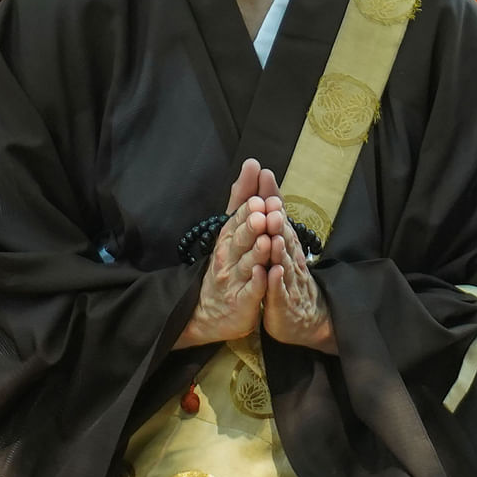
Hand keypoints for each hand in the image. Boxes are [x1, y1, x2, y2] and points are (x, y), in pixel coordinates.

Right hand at [176, 159, 270, 348]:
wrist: (209, 313)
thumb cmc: (227, 265)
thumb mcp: (232, 229)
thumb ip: (243, 198)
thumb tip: (252, 164)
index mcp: (228, 238)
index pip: (238, 220)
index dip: (250, 210)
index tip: (261, 198)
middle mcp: (228, 257)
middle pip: (240, 240)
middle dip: (252, 226)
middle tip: (264, 213)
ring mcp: (234, 280)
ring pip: (247, 264)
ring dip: (257, 252)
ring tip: (267, 240)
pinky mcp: (242, 302)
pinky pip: (250, 292)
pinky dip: (258, 284)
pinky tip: (266, 275)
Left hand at [257, 168, 335, 352]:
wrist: (303, 319)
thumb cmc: (288, 279)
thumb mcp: (280, 249)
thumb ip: (274, 223)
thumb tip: (269, 193)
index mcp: (286, 245)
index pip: (279, 218)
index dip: (273, 199)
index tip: (265, 177)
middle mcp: (291, 259)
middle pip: (284, 237)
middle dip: (277, 220)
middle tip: (271, 203)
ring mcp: (289, 281)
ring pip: (284, 262)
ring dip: (279, 249)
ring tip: (273, 234)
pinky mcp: (284, 303)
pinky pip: (280, 291)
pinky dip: (277, 282)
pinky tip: (274, 272)